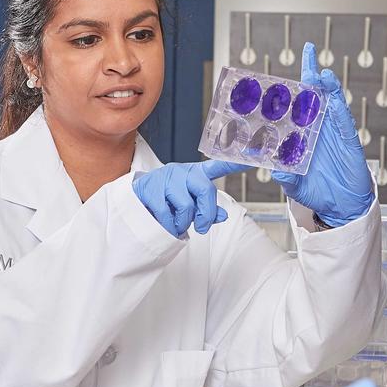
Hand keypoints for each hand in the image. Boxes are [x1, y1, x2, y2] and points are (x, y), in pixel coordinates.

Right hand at [133, 159, 250, 236]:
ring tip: (176, 223)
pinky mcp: (151, 189)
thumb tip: (223, 216)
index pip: (218, 166)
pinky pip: (167, 215)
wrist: (134, 199)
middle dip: (206, 214)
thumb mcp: (189, 203)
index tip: (251, 159)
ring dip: (183, 223)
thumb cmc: (167, 201)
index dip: (234, 164)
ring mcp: (166, 178)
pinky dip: (169, 226)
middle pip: (206, 190)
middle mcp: (183, 172)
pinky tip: (166, 223)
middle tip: (200, 226)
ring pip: (186, 206)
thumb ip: (207, 209)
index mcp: (195, 173)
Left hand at [272, 42, 374, 226]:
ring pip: (331, 103)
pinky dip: (338, 106)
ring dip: (326, 86)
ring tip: (320, 72)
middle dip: (312, 75)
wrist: (342, 206)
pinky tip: (333, 94)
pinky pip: (343, 120)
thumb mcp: (295, 186)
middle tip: (308, 52)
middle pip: (315, 96)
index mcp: (303, 135)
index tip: (284, 72)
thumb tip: (274, 170)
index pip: (296, 108)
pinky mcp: (348, 140)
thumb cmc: (318, 192)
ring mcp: (334, 133)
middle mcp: (319, 129)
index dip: (292, 89)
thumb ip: (285, 177)